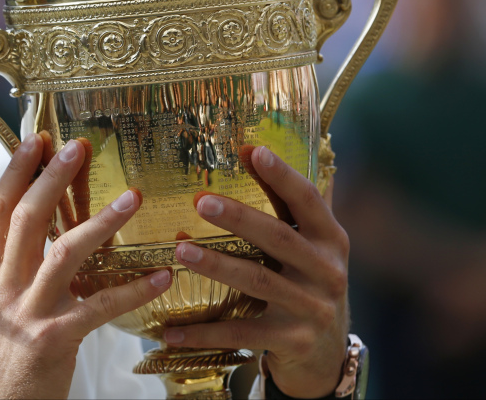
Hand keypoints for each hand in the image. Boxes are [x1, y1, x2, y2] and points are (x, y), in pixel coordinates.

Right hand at [0, 134, 172, 398]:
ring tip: (132, 198)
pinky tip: (161, 276)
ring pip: (63, 254)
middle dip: (51, 179)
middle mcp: (6, 285)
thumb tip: (42, 233)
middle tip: (77, 148)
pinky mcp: (53, 340)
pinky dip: (132, 290)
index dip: (15, 171)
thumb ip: (16, 269)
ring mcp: (28, 311)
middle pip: (26, 218)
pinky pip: (98, 307)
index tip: (35, 140)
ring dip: (99, 222)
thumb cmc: (2, 357)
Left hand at [164, 146, 349, 398]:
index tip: (252, 150)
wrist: (328, 352)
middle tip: (200, 201)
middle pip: (279, 238)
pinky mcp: (292, 342)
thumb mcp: (308, 245)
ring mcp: (312, 309)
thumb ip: (287, 206)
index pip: (308, 200)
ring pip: (257, 282)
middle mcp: (327, 271)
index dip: (282, 175)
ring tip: (181, 249)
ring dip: (216, 266)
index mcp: (331, 239)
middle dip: (239, 218)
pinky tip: (171, 329)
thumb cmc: (307, 281)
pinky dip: (205, 331)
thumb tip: (252, 150)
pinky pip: (241, 333)